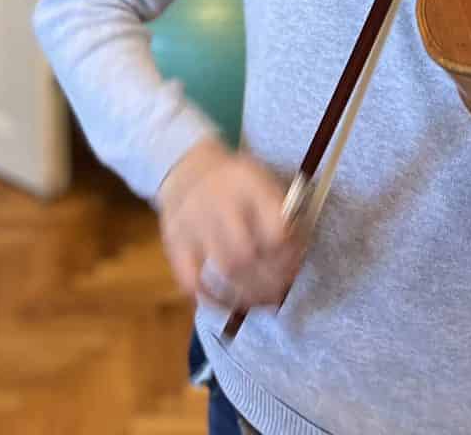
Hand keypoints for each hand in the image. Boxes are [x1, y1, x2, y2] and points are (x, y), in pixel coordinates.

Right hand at [157, 139, 303, 310]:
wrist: (187, 167)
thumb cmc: (236, 181)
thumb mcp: (264, 180)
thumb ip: (281, 213)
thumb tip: (296, 256)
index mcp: (248, 184)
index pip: (275, 230)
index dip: (289, 255)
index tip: (295, 264)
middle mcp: (219, 201)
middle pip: (249, 254)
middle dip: (269, 281)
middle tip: (279, 291)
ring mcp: (192, 223)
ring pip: (223, 270)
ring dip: (248, 294)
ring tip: (260, 301)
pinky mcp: (174, 242)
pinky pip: (190, 279)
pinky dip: (211, 298)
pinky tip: (228, 304)